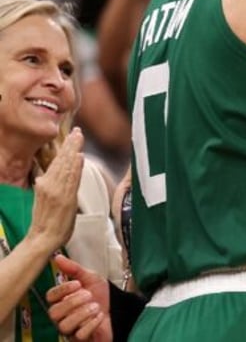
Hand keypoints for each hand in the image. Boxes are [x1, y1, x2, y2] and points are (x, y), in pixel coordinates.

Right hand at [27, 128, 83, 252]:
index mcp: (45, 184)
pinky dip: (75, 167)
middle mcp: (50, 185)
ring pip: (67, 166)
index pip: (57, 162)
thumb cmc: (45, 221)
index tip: (71, 136)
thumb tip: (47, 177)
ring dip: (74, 150)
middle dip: (70, 144)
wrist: (43, 238)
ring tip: (79, 138)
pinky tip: (79, 157)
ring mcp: (57, 191)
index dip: (65, 148)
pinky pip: (71, 179)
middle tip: (77, 131)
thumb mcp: (44, 198)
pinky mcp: (65, 198)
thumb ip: (49, 186)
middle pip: (62, 161)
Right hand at [47, 255, 110, 341]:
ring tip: (95, 307)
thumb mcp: (90, 278)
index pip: (50, 296)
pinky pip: (79, 334)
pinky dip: (91, 324)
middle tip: (89, 295)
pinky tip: (99, 317)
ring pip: (64, 325)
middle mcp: (62, 315)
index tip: (78, 284)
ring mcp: (70, 328)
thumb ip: (74, 269)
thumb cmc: (102, 295)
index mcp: (62, 300)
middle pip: (54, 312)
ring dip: (83, 314)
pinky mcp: (80, 339)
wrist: (119, 309)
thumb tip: (58, 257)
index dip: (62, 290)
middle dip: (73, 302)